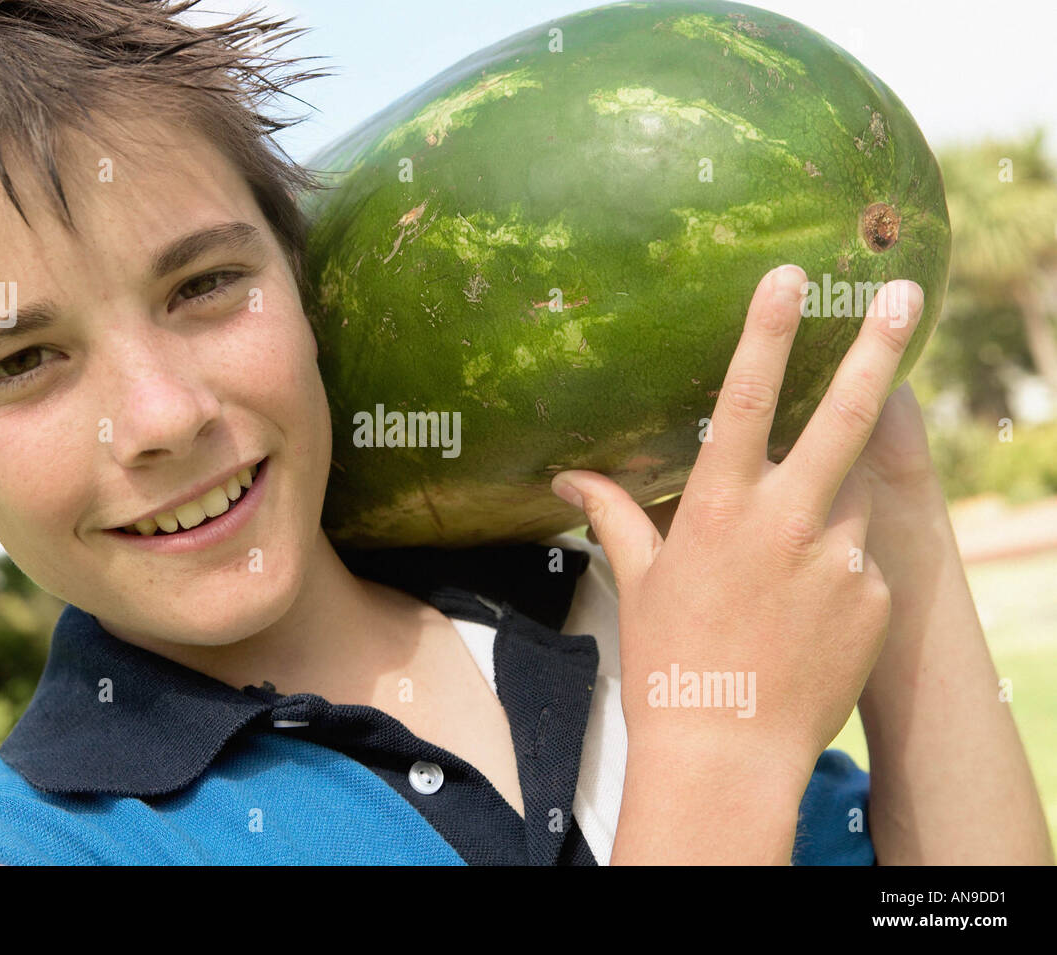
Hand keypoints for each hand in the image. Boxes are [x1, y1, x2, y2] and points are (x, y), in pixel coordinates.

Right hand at [552, 264, 925, 779]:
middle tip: (904, 295)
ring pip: (852, 496)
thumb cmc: (670, 663)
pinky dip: (839, 568)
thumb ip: (612, 515)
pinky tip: (803, 615)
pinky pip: (863, 559)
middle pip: (846, 417)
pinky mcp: (876, 597)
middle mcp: (790, 521)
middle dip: (877, 348)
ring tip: (787, 566)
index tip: (790, 275)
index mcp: (722, 508)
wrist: (728, 754)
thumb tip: (567, 478)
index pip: (748, 399)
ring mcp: (842, 559)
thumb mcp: (640, 582)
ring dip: (831, 501)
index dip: (767, 331)